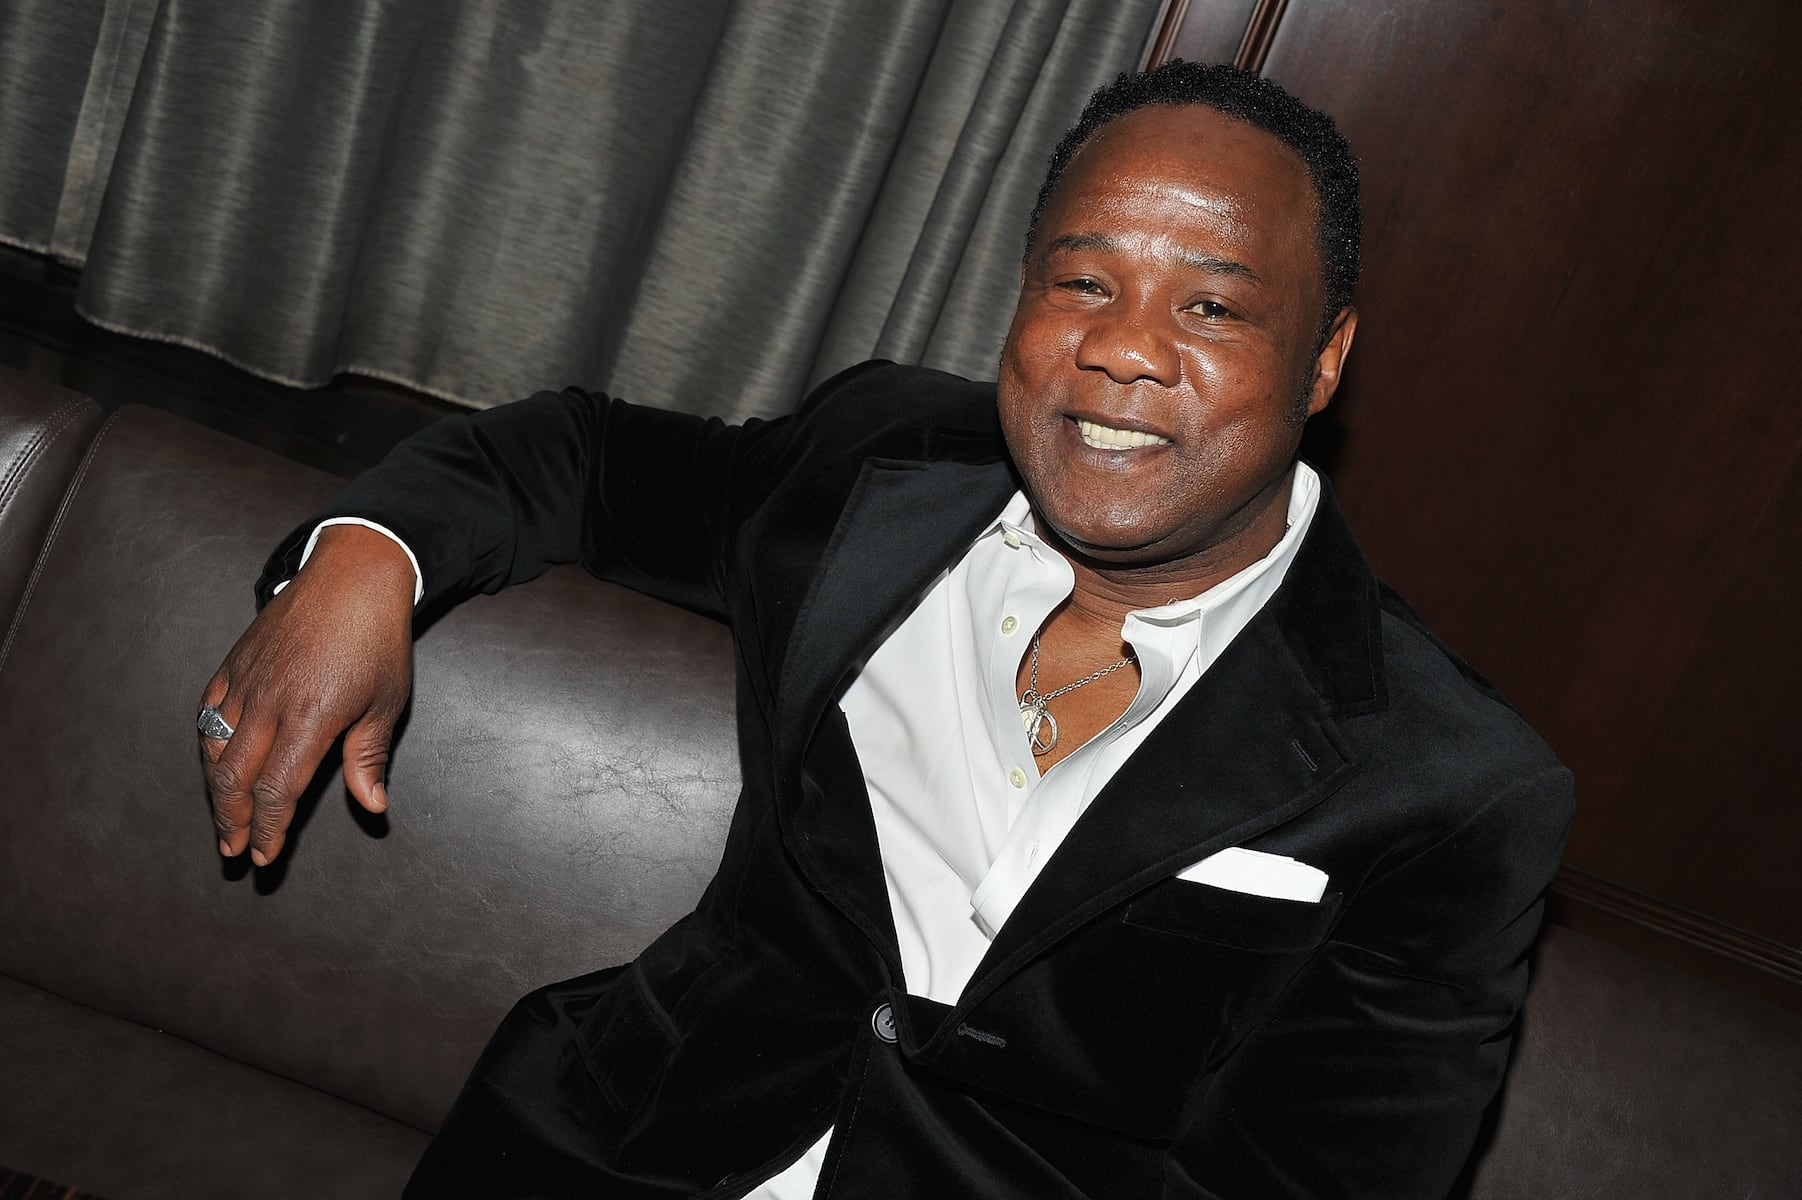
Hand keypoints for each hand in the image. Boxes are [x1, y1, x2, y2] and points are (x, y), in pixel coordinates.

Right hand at [198, 524, 416, 864]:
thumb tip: (372, 806)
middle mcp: (269, 704)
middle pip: (235, 779)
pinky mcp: (233, 664)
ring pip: (214, 751)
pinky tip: (215, 765)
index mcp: (310, 718)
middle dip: (233, 821)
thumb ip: (370, 757)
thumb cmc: (377, 640)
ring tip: (224, 820)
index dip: (268, 829)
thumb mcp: (386, 702)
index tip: (264, 856)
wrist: (352, 576)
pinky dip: (207, 747)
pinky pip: (208, 715)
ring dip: (216, 792)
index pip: (277, 791)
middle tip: (234, 850)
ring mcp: (246, 682)